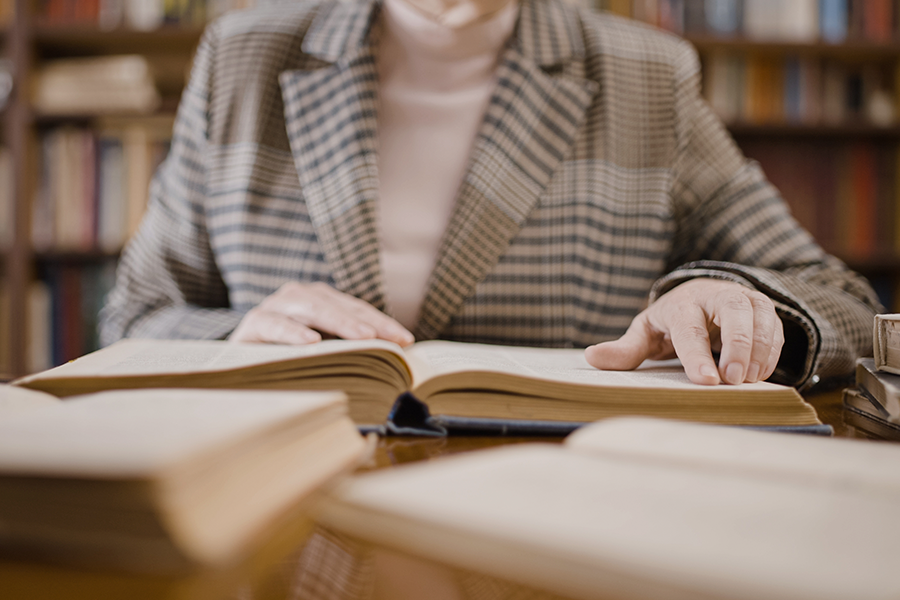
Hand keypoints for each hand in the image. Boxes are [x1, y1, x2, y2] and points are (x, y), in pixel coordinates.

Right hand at [230, 282, 414, 345]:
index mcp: (320, 301)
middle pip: (338, 305)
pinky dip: (292, 331)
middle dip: (368, 322)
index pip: (356, 309)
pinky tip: (311, 342)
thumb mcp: (320, 354)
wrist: (235, 364)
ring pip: (311, 308)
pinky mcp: (253, 323)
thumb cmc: (286, 359)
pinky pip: (275, 324)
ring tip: (362, 336)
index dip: (382, 323)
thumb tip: (391, 362)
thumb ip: (347, 352)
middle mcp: (299, 297)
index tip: (406, 340)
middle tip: (391, 339)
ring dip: (338, 322)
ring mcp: (276, 307)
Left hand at [584, 279, 783, 384]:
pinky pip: (776, 331)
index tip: (707, 382)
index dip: (698, 355)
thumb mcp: (646, 332)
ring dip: (759, 353)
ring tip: (748, 382)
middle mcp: (716, 296)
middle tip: (735, 382)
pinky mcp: (765, 310)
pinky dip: (771, 354)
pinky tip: (759, 375)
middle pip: (734, 315)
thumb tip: (591, 357)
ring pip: (761, 320)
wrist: (702, 295)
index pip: (690, 329)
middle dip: (738, 348)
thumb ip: (625, 349)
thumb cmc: (670, 320)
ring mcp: (745, 300)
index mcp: (682, 303)